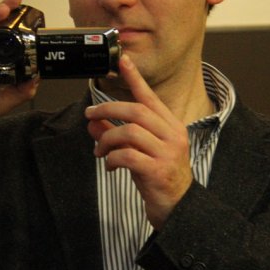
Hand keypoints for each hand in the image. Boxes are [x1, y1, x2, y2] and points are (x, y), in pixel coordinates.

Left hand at [85, 55, 192, 227]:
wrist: (180, 208)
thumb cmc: (159, 178)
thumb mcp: (138, 152)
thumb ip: (117, 135)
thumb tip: (93, 122)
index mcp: (171, 126)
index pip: (150, 97)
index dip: (135, 78)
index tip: (123, 60)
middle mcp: (172, 135)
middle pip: (137, 111)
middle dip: (108, 109)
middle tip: (89, 114)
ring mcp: (167, 153)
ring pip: (130, 132)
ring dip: (107, 138)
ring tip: (99, 150)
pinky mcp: (158, 171)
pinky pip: (128, 156)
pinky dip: (113, 158)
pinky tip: (110, 165)